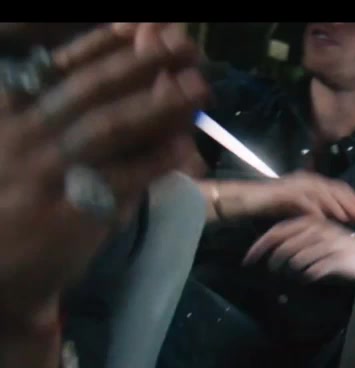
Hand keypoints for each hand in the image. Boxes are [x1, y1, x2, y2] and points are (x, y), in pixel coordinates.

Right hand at [0, 23, 207, 328]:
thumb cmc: (4, 199)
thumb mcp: (9, 139)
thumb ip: (46, 107)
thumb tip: (109, 77)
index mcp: (5, 110)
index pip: (56, 67)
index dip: (100, 44)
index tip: (137, 26)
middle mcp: (22, 135)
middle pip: (90, 90)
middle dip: (142, 63)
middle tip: (186, 46)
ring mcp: (44, 174)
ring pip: (109, 128)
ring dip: (160, 104)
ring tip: (199, 86)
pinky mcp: (69, 216)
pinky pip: (123, 181)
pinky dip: (157, 161)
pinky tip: (187, 148)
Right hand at [233, 171, 354, 223]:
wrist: (245, 199)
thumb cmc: (271, 203)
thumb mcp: (299, 207)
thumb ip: (315, 208)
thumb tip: (333, 216)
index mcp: (310, 181)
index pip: (338, 187)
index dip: (354, 198)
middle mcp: (305, 179)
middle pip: (334, 189)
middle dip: (351, 202)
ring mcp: (295, 184)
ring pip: (322, 193)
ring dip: (336, 206)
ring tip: (348, 218)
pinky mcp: (283, 193)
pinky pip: (303, 201)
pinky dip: (314, 209)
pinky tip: (324, 220)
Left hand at [244, 215, 354, 281]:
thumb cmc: (345, 248)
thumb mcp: (323, 238)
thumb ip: (302, 240)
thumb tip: (278, 249)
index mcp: (312, 223)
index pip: (279, 231)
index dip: (261, 244)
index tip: (249, 257)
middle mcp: (318, 232)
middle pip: (284, 244)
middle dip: (268, 256)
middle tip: (262, 268)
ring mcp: (327, 246)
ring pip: (297, 258)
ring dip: (288, 268)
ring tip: (285, 274)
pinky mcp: (336, 260)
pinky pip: (314, 270)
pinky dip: (307, 276)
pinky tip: (307, 278)